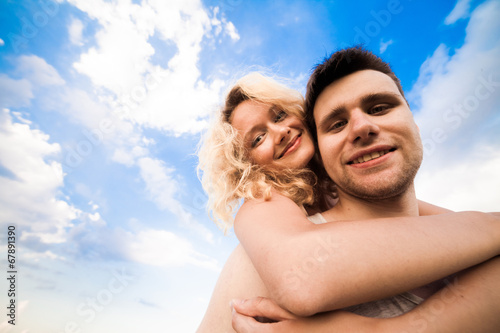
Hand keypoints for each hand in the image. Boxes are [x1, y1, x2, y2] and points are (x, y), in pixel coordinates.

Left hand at [230, 297, 377, 332]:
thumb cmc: (329, 322)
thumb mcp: (295, 310)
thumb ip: (263, 307)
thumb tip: (235, 303)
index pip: (240, 325)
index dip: (236, 311)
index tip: (237, 301)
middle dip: (244, 321)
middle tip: (249, 306)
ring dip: (256, 328)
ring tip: (264, 316)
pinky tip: (279, 327)